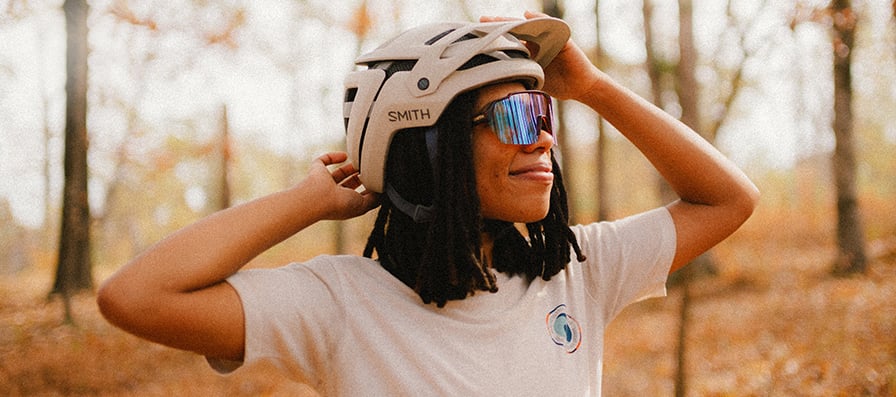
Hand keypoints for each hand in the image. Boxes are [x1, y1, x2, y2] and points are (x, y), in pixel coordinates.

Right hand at [304, 152, 379, 219]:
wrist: (319, 197)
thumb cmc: (340, 204)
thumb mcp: (363, 204)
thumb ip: (374, 199)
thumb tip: (382, 192)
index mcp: (344, 203)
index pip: (357, 195)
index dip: (367, 189)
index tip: (377, 182)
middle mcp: (333, 194)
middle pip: (348, 183)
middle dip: (359, 176)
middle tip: (371, 169)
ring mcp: (324, 182)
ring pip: (338, 172)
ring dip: (350, 166)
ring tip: (362, 160)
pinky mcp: (316, 170)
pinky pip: (323, 161)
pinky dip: (333, 156)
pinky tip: (344, 155)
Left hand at [480, 11, 600, 100]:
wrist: (579, 88)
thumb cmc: (557, 85)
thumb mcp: (532, 80)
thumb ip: (518, 77)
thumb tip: (494, 83)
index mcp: (529, 51)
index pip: (509, 41)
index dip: (495, 37)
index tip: (477, 34)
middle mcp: (537, 42)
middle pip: (516, 30)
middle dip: (499, 25)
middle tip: (482, 20)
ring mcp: (549, 38)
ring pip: (529, 26)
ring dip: (514, 21)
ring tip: (499, 18)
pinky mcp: (561, 39)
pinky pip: (550, 26)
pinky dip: (539, 20)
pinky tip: (527, 16)